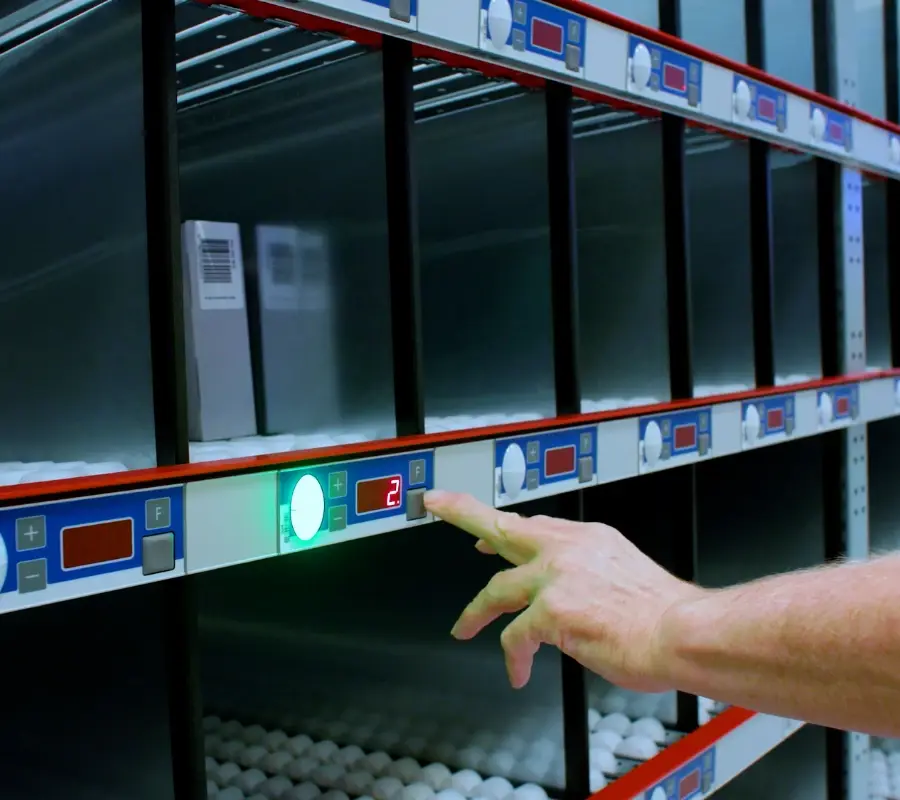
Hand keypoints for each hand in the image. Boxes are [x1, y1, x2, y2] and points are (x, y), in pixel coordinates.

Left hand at [424, 490, 702, 691]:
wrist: (682, 632)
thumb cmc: (663, 613)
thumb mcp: (624, 571)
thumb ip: (591, 572)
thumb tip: (571, 590)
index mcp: (589, 538)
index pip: (536, 525)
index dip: (506, 527)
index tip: (483, 527)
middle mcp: (567, 549)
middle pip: (503, 527)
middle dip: (463, 513)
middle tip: (437, 504)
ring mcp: (555, 577)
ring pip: (496, 588)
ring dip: (475, 610)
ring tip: (463, 626)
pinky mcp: (550, 611)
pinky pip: (515, 637)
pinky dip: (513, 658)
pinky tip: (518, 671)